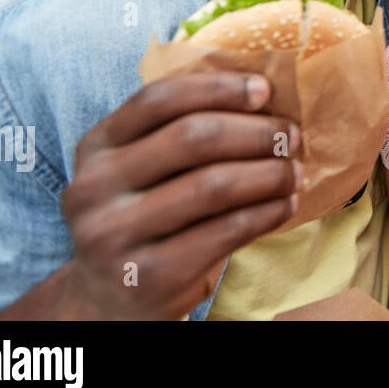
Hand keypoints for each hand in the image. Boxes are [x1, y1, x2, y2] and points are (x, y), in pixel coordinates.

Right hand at [57, 72, 300, 318]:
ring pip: (214, 185)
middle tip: (291, 136)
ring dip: (269, 174)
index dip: (218, 88)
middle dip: (255, 132)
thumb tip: (263, 95)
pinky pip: (226, 231)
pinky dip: (266, 213)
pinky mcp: (147, 276)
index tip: (265, 90)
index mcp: (96, 146)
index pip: (159, 99)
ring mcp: (114, 235)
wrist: (109, 299)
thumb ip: (179, 131)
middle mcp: (93, 187)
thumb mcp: (142, 169)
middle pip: (193, 137)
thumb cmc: (145, 217)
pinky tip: (284, 205)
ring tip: (294, 172)